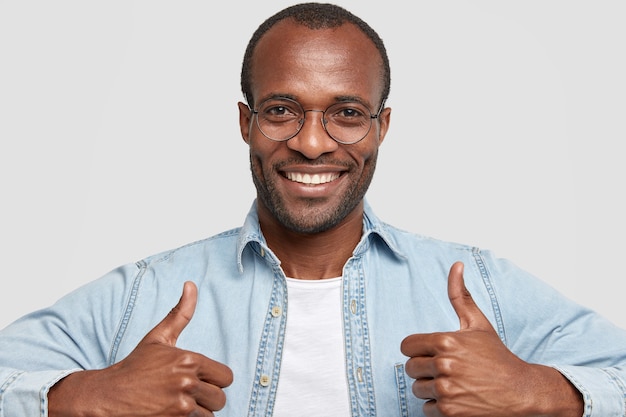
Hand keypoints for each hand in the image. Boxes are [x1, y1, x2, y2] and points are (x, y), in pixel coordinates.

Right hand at [49, 281, 232, 416]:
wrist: (107, 396)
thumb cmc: (135, 367)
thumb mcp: (158, 338)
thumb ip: (180, 313)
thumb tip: (191, 285)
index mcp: (189, 360)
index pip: (226, 377)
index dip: (214, 380)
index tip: (199, 380)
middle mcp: (187, 382)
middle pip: (220, 398)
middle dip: (207, 398)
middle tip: (187, 394)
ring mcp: (180, 405)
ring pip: (209, 414)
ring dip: (197, 412)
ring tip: (176, 404)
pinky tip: (172, 413)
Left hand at [400, 262, 581, 416]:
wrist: (522, 392)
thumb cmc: (497, 358)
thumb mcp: (478, 324)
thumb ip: (460, 295)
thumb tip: (456, 265)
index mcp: (446, 341)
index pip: (406, 347)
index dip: (418, 350)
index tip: (433, 354)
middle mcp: (444, 365)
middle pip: (410, 369)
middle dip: (424, 370)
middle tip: (447, 370)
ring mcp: (446, 390)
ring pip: (418, 389)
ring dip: (432, 389)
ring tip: (455, 384)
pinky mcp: (449, 412)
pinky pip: (426, 409)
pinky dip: (439, 407)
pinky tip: (459, 399)